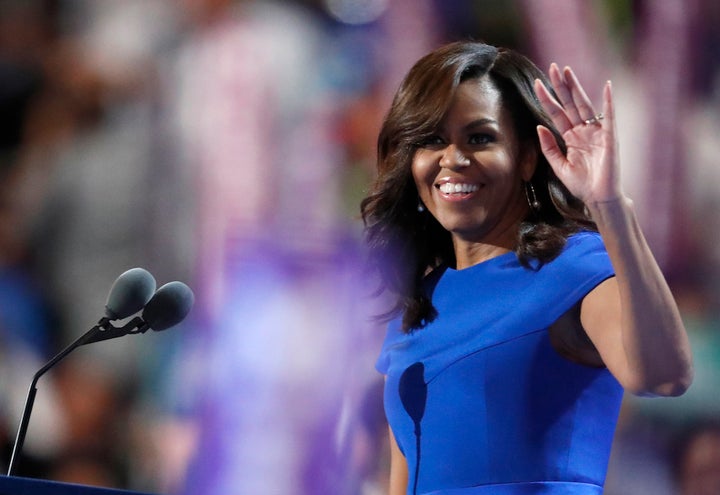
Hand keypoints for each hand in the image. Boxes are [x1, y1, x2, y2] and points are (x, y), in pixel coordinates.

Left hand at [533, 64, 621, 204]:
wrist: (598, 198)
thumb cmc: (581, 184)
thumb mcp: (559, 166)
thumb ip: (549, 148)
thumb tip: (539, 127)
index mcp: (570, 137)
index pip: (556, 113)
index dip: (547, 99)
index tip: (537, 83)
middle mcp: (583, 131)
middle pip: (569, 104)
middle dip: (561, 86)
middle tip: (552, 68)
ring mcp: (596, 132)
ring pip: (584, 105)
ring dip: (576, 88)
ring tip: (567, 71)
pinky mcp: (610, 137)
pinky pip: (609, 116)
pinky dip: (608, 102)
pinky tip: (607, 87)